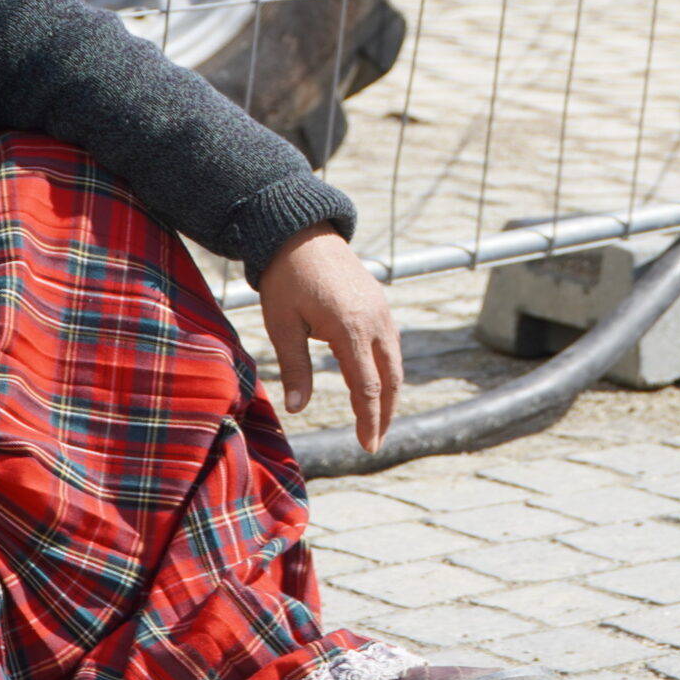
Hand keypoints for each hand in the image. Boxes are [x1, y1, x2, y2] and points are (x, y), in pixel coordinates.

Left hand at [258, 224, 402, 450]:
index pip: (368, 387)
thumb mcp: (283, 325)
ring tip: (378, 419)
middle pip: (392, 379)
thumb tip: (297, 409)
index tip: (367, 446)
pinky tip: (377, 382)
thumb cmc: (285, 279)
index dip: (369, 420)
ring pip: (396, 362)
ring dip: (390, 393)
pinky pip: (392, 343)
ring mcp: (381, 310)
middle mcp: (374, 321)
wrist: (300, 232)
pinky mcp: (380, 303)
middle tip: (376, 442)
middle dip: (386, 414)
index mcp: (350, 328)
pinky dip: (389, 369)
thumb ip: (295, 368)